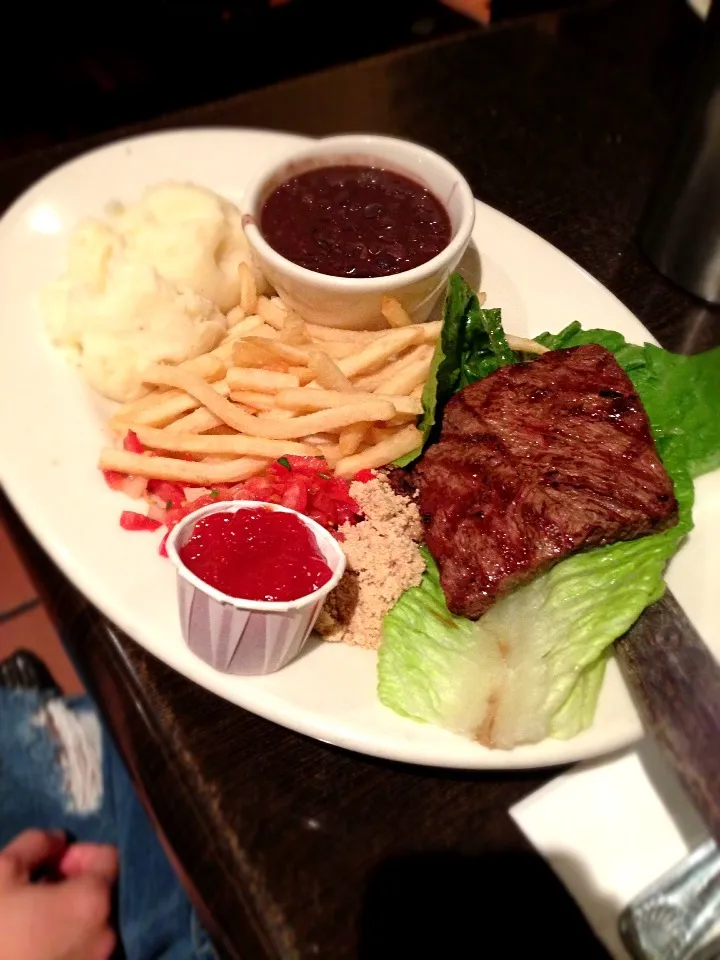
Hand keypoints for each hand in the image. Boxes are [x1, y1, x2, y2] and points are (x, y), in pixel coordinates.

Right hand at [0, 829, 117, 959]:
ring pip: (93, 924)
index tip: (50, 864)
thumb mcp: (1, 871)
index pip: (109, 857)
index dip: (79, 853)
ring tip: (31, 921)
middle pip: (102, 892)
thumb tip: (59, 842)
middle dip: (74, 884)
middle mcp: (106, 935)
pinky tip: (32, 945)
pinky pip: (83, 950)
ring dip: (69, 915)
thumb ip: (37, 844)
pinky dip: (67, 942)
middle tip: (37, 891)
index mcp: (93, 902)